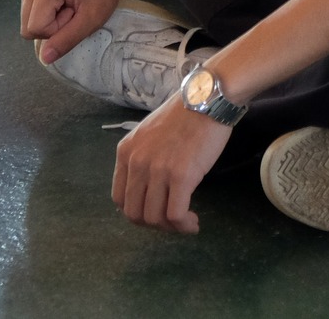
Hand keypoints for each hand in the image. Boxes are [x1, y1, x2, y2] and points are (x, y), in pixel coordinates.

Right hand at [20, 0, 123, 63]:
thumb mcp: (92, 17)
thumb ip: (67, 39)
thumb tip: (45, 58)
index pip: (36, 29)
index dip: (58, 29)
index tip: (75, 12)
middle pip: (28, 27)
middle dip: (52, 26)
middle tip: (73, 8)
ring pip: (27, 21)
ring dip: (49, 19)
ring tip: (68, 3)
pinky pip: (29, 11)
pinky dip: (45, 11)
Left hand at [112, 93, 229, 232]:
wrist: (209, 99)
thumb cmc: (186, 113)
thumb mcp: (151, 133)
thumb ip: (144, 157)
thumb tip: (150, 185)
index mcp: (125, 153)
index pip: (119, 199)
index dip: (137, 212)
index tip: (155, 211)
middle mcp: (136, 163)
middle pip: (134, 213)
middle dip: (153, 224)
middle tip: (172, 222)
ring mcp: (158, 170)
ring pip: (154, 218)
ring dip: (170, 228)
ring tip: (186, 224)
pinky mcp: (181, 176)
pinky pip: (175, 214)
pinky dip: (183, 225)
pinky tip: (193, 223)